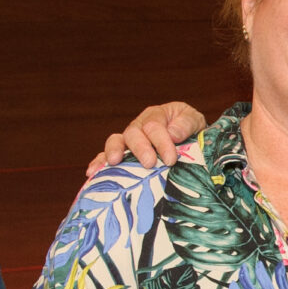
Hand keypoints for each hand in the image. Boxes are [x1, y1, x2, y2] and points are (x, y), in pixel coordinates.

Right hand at [89, 102, 205, 175]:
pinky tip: (92, 172)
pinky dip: (98, 162)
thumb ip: (186, 124)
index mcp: (157, 116)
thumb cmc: (191, 130)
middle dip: (141, 148)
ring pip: (117, 141)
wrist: (190, 140)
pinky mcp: (123, 154)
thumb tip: (172, 133)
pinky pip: (106, 156)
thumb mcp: (195, 121)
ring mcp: (129, 141)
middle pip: (133, 133)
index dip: (161, 142)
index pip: (154, 126)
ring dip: (114, 151)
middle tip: (150, 163)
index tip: (171, 159)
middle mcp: (139, 126)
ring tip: (114, 162)